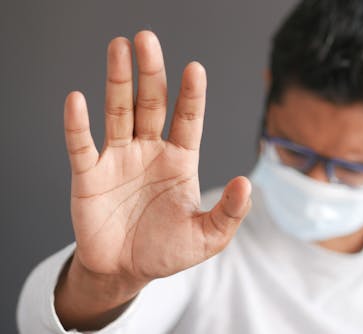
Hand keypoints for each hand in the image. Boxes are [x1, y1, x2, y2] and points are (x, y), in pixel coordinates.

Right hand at [63, 31, 250, 286]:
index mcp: (180, 160)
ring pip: (118, 112)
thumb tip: (245, 183)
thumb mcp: (206, 238)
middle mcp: (149, 151)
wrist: (125, 270)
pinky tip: (78, 99)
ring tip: (119, 48)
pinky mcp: (88, 175)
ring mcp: (118, 159)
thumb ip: (228, 213)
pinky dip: (78, 124)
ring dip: (117, 81)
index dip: (191, 95)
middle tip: (147, 39)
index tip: (195, 69)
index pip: (188, 119)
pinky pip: (81, 145)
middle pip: (151, 104)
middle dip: (150, 72)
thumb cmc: (167, 251)